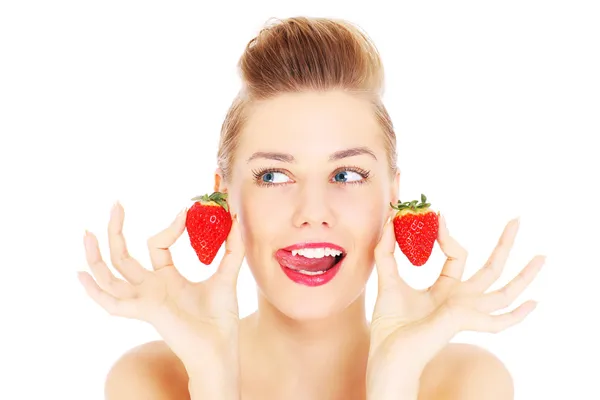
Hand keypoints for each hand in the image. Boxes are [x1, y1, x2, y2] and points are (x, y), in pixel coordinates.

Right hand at [78, 202, 244, 380]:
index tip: (187, 211)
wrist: (220, 346)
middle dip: (116, 230)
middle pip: (123, 256)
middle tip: (116, 204)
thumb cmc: (220, 318)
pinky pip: (112, 303)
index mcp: (166, 278)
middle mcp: (150, 287)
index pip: (157, 244)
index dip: (170, 227)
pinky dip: (94, 291)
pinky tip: (81, 274)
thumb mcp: (228, 274)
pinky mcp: (144, 311)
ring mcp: (143, 299)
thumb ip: (232, 248)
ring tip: (87, 232)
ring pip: (110, 275)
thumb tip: (234, 217)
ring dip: (96, 255)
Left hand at [366, 214, 543, 394]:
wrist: (387, 355)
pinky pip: (496, 322)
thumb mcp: (387, 281)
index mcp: (446, 290)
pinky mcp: (463, 321)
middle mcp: (461, 301)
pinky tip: (533, 304)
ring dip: (524, 275)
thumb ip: (386, 253)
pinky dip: (516, 315)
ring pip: (503, 292)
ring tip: (542, 256)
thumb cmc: (390, 326)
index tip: (437, 216)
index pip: (458, 256)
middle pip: (490, 269)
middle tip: (517, 219)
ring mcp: (466, 313)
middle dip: (504, 245)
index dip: (448, 235)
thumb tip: (390, 222)